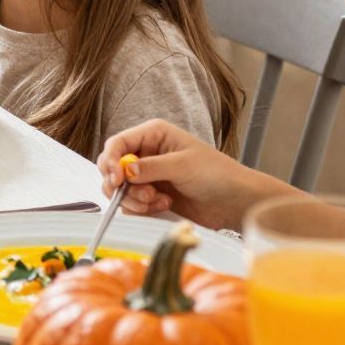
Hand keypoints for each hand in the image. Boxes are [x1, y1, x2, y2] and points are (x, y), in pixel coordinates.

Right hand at [95, 119, 282, 232]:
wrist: (234, 201)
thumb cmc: (216, 174)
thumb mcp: (182, 165)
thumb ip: (150, 167)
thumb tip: (124, 171)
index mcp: (153, 135)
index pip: (117, 144)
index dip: (110, 161)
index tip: (116, 179)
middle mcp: (146, 154)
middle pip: (112, 168)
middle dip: (123, 185)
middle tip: (144, 195)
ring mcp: (147, 177)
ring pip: (120, 190)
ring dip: (135, 199)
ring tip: (158, 201)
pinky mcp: (151, 197)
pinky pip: (131, 205)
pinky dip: (142, 209)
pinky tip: (163, 206)